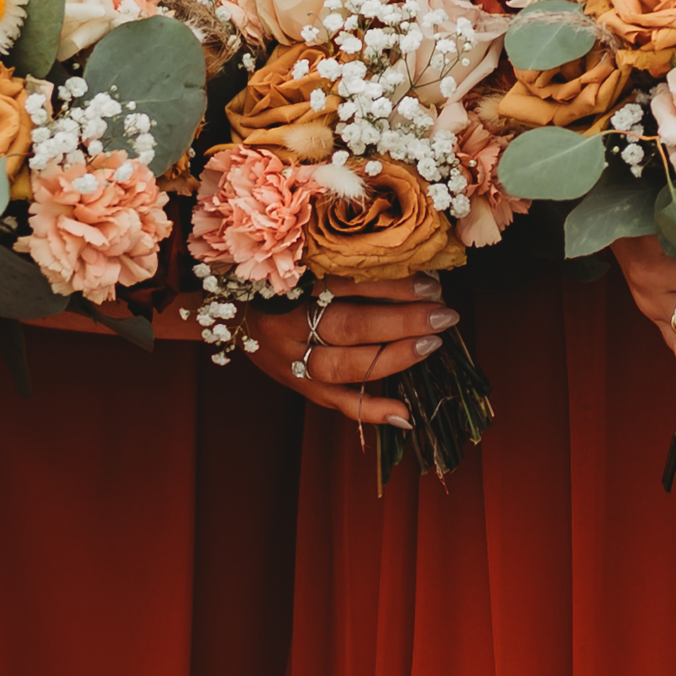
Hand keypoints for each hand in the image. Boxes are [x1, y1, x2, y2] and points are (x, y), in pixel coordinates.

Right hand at [232, 280, 458, 429]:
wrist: (230, 310)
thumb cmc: (278, 278)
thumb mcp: (302, 261)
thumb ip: (346, 263)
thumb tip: (411, 263)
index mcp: (287, 284)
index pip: (345, 284)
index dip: (389, 285)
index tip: (431, 284)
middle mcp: (286, 324)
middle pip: (347, 325)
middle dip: (402, 321)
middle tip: (444, 315)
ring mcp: (290, 360)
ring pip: (342, 365)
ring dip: (392, 358)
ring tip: (431, 345)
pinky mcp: (296, 384)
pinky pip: (334, 401)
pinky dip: (370, 410)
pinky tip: (405, 414)